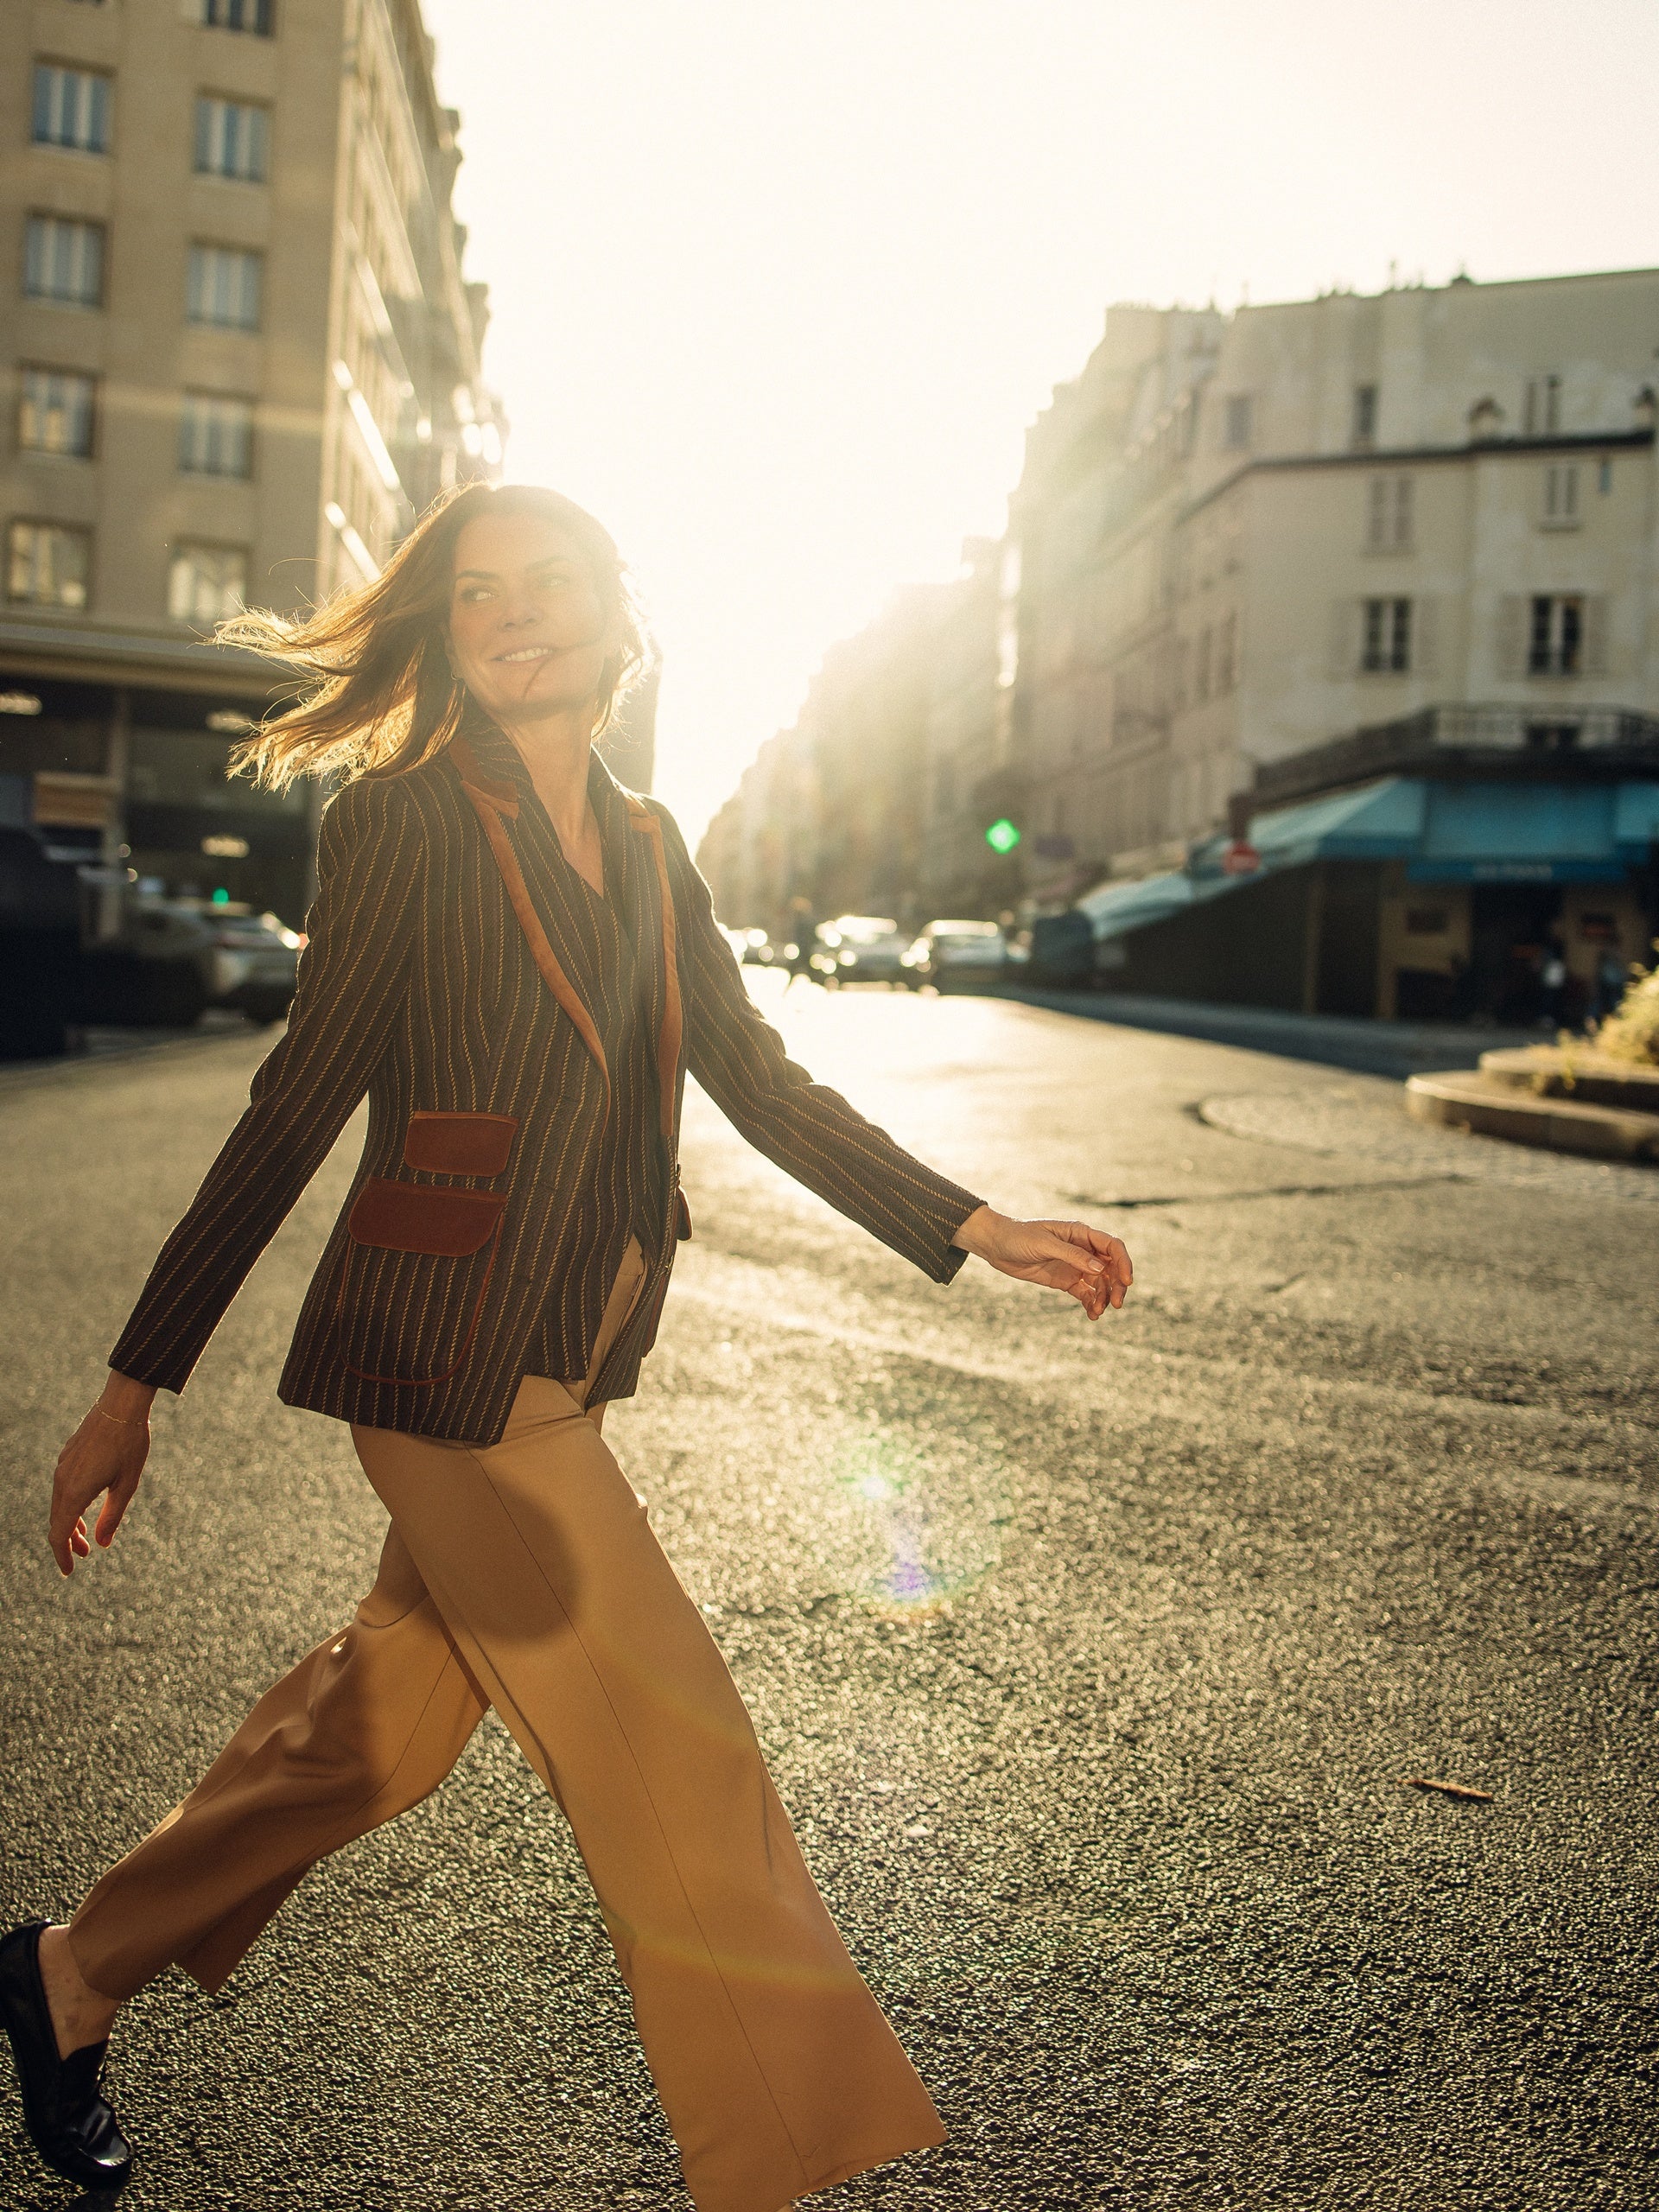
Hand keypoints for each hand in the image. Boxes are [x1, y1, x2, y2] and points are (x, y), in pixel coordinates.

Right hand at [49, 1373, 154, 1576]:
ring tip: (87, 1537)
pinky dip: (70, 1505)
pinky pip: (62, 1489)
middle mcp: (62, 1481)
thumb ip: (112, 1516)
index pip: (59, 1533)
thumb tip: (101, 1544)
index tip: (68, 1571)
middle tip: (83, 1556)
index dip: (62, 1555)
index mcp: (74, 1492)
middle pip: (57, 1521)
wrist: (121, 1405)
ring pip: (59, 1504)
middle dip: (68, 1542)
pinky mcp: (67, 1458)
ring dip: (70, 1523)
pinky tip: (85, 1507)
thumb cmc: (130, 1444)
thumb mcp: (127, 1484)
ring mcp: (62, 1468)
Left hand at [951, 1206, 1131, 1319]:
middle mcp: (1082, 1249)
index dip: (1123, 1263)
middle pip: (1110, 1267)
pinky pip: (1084, 1293)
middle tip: (1115, 1304)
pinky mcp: (1065, 1280)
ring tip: (1098, 1312)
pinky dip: (1091, 1303)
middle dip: (1116, 1285)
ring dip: (1103, 1297)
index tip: (1126, 1282)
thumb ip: (1072, 1255)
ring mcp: (1075, 1265)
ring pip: (1100, 1283)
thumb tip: (1099, 1269)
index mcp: (1081, 1233)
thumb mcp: (1045, 1243)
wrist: (995, 1245)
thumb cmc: (1019, 1236)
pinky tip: (1092, 1315)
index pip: (1112, 1246)